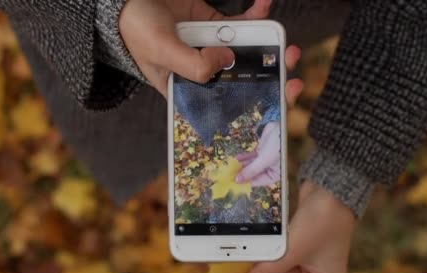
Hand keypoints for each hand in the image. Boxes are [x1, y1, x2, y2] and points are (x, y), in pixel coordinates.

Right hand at [119, 0, 271, 95]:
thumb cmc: (135, 28)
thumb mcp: (161, 53)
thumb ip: (194, 66)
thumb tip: (228, 60)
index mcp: (186, 90)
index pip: (222, 106)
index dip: (250, 108)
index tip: (276, 105)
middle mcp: (201, 71)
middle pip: (241, 80)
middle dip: (268, 79)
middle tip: (291, 77)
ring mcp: (209, 47)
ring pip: (245, 50)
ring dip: (267, 45)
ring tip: (286, 43)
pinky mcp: (213, 24)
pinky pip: (239, 22)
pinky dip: (254, 14)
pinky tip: (264, 5)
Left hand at [235, 122, 280, 186]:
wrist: (283, 127)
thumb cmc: (278, 146)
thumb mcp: (264, 160)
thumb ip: (251, 170)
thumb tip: (238, 181)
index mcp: (275, 175)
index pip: (258, 181)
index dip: (245, 182)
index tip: (232, 183)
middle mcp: (270, 169)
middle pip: (253, 173)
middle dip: (241, 173)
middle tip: (228, 175)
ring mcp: (265, 159)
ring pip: (251, 165)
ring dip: (241, 166)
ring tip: (230, 167)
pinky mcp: (262, 150)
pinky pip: (251, 156)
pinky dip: (243, 158)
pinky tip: (235, 160)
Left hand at [238, 180, 355, 272]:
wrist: (330, 187)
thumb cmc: (320, 221)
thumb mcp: (292, 251)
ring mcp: (310, 257)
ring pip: (278, 266)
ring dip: (262, 263)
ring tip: (238, 261)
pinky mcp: (301, 242)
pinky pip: (280, 252)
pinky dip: (267, 251)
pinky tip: (250, 250)